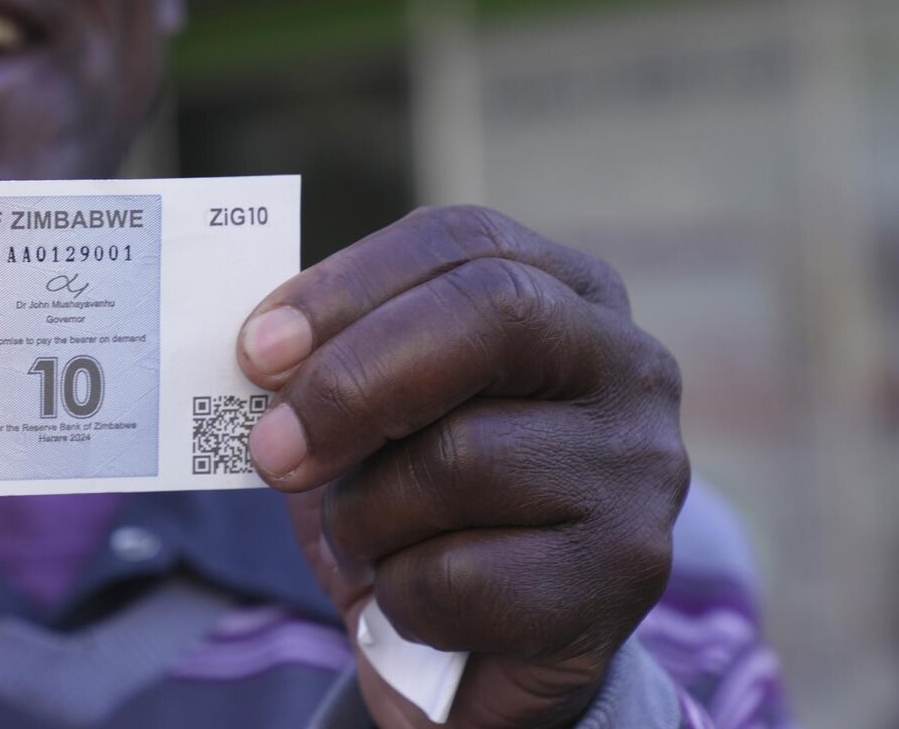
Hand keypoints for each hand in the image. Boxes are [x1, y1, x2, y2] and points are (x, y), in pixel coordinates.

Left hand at [236, 206, 688, 726]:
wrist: (469, 656)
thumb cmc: (410, 508)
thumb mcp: (366, 419)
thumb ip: (326, 364)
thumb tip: (264, 349)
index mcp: (563, 292)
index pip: (460, 242)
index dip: (348, 287)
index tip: (257, 350)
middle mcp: (626, 363)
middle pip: (490, 315)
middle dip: (354, 382)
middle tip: (271, 449)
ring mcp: (641, 467)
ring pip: (460, 458)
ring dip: (365, 516)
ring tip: (366, 542)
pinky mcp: (627, 574)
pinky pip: (464, 576)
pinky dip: (401, 598)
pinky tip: (412, 603)